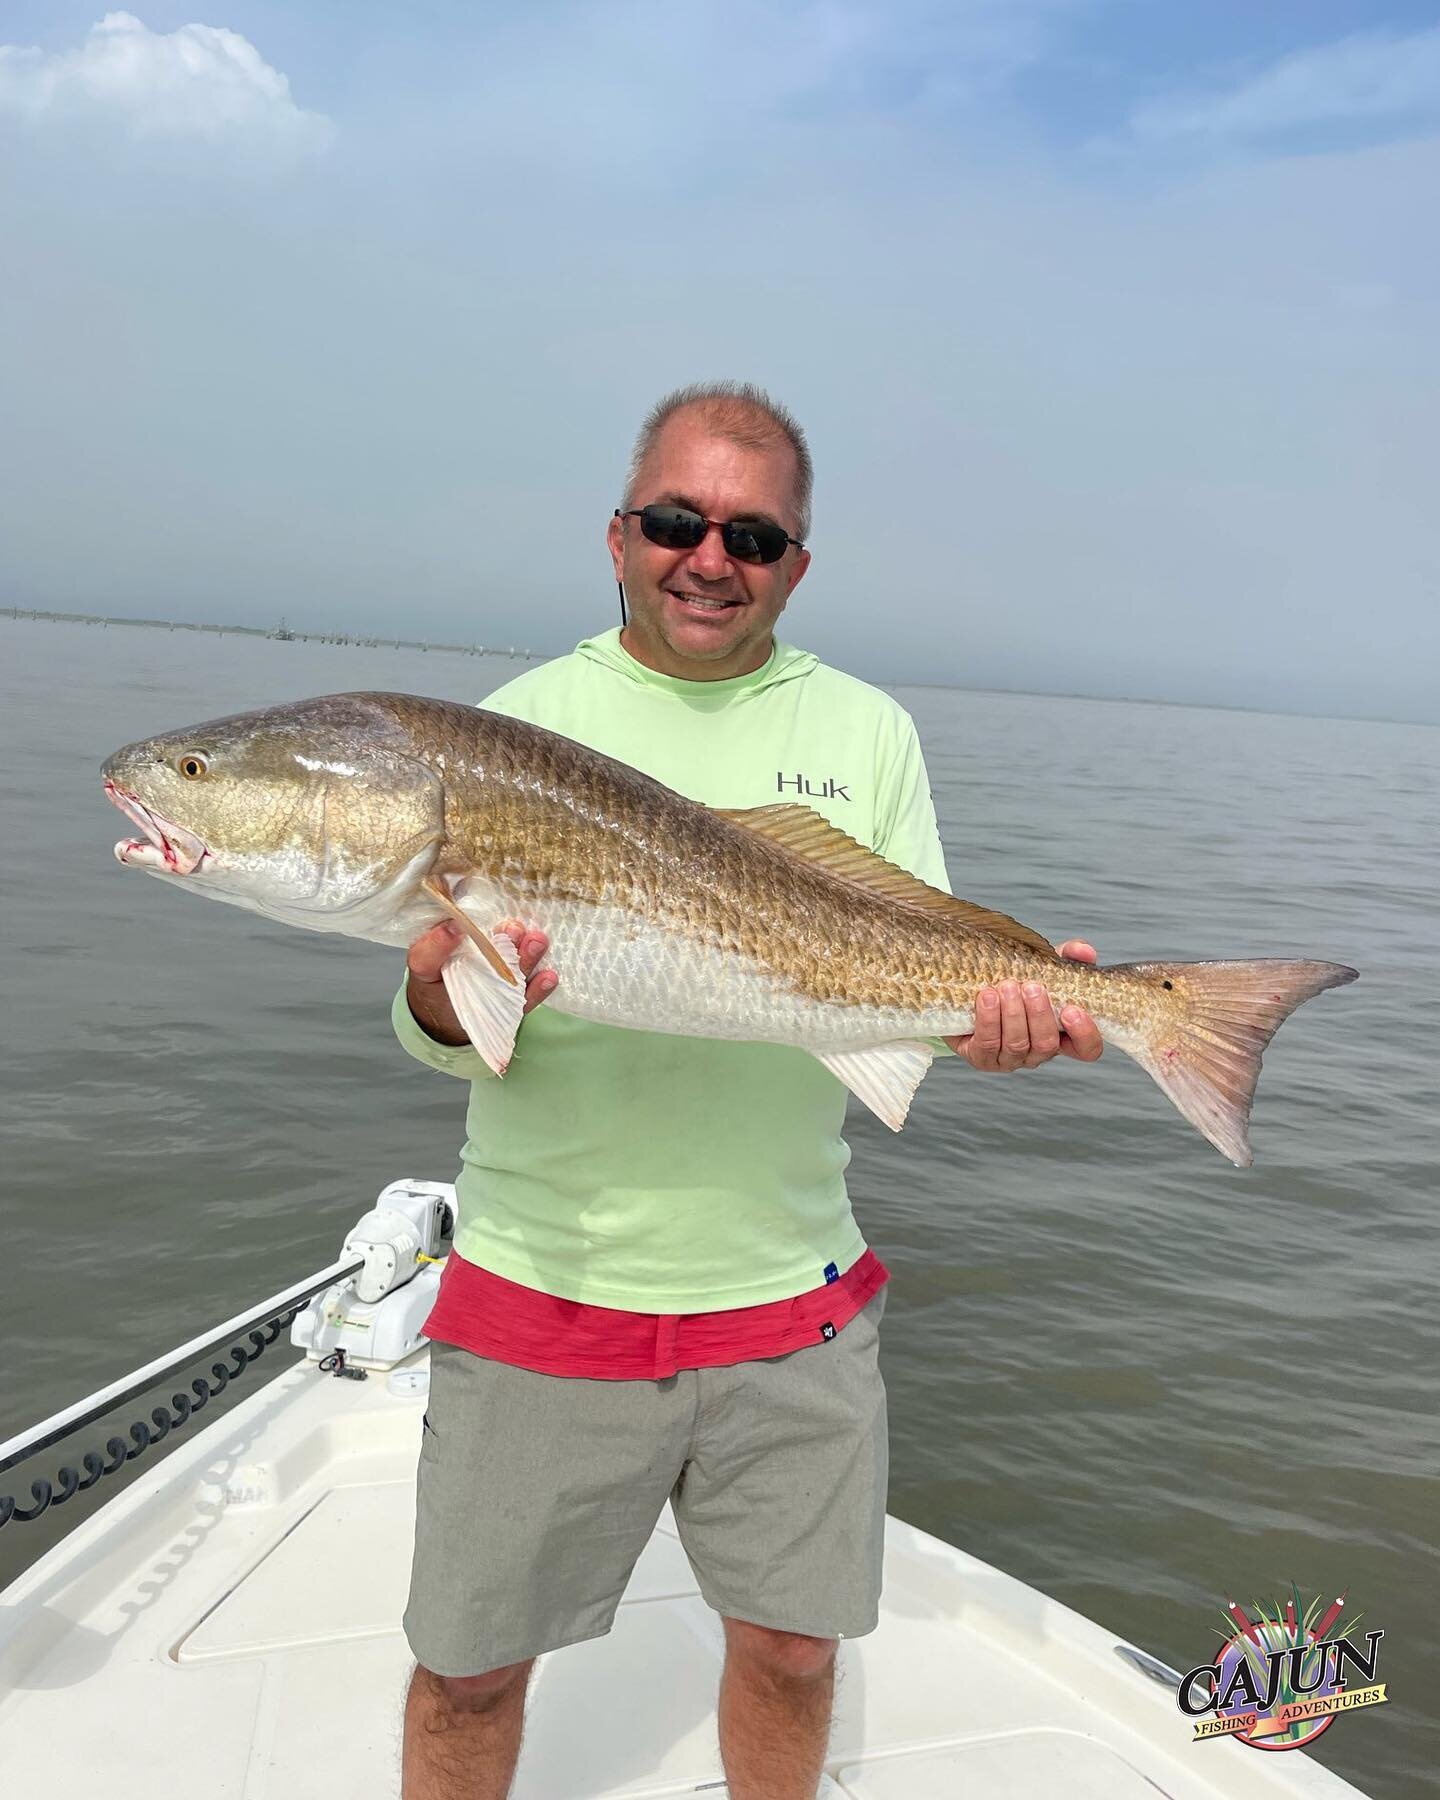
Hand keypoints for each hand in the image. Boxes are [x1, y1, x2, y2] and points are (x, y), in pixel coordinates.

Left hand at [406, 918, 557, 1046]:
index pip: (494, 926)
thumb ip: (432, 945)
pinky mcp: (517, 1003)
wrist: (439, 1017)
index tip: (507, 924)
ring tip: (537, 943)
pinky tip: (548, 978)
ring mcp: (510, 979)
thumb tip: (453, 926)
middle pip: (513, 944)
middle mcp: (499, 955)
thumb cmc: (433, 980)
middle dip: (519, 937)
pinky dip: (541, 987)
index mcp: (478, 939)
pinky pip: (531, 995)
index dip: (501, 924)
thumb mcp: (423, 962)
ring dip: (533, 955)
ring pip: (526, 965)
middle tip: (519, 932)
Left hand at [946, 940, 1103, 1070]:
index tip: (1071, 1009)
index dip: (1085, 1034)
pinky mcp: (982, 1058)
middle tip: (1033, 987)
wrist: (969, 990)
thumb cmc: (1017, 979)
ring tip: (1008, 986)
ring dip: (1013, 1014)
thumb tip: (1085, 952)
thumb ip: (1069, 955)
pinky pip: (987, 1044)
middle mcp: (1038, 1051)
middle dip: (1039, 1015)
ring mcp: (1010, 1059)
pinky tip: (987, 996)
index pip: (1087, 1049)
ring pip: (1017, 1045)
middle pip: (1047, 1044)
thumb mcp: (1044, 965)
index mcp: (1061, 1034)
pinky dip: (989, 1019)